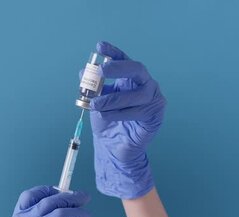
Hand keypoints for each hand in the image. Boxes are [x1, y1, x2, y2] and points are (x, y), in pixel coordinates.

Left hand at [89, 41, 165, 198]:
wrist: (113, 147)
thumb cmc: (107, 122)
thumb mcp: (95, 102)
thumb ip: (91, 88)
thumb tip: (82, 72)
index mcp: (130, 78)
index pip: (123, 60)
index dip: (113, 52)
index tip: (99, 46)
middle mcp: (144, 85)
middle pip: (137, 69)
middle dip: (119, 67)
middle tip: (102, 71)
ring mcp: (153, 99)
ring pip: (137, 94)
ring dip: (113, 99)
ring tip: (96, 105)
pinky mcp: (155, 115)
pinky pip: (140, 111)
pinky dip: (121, 113)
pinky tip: (108, 116)